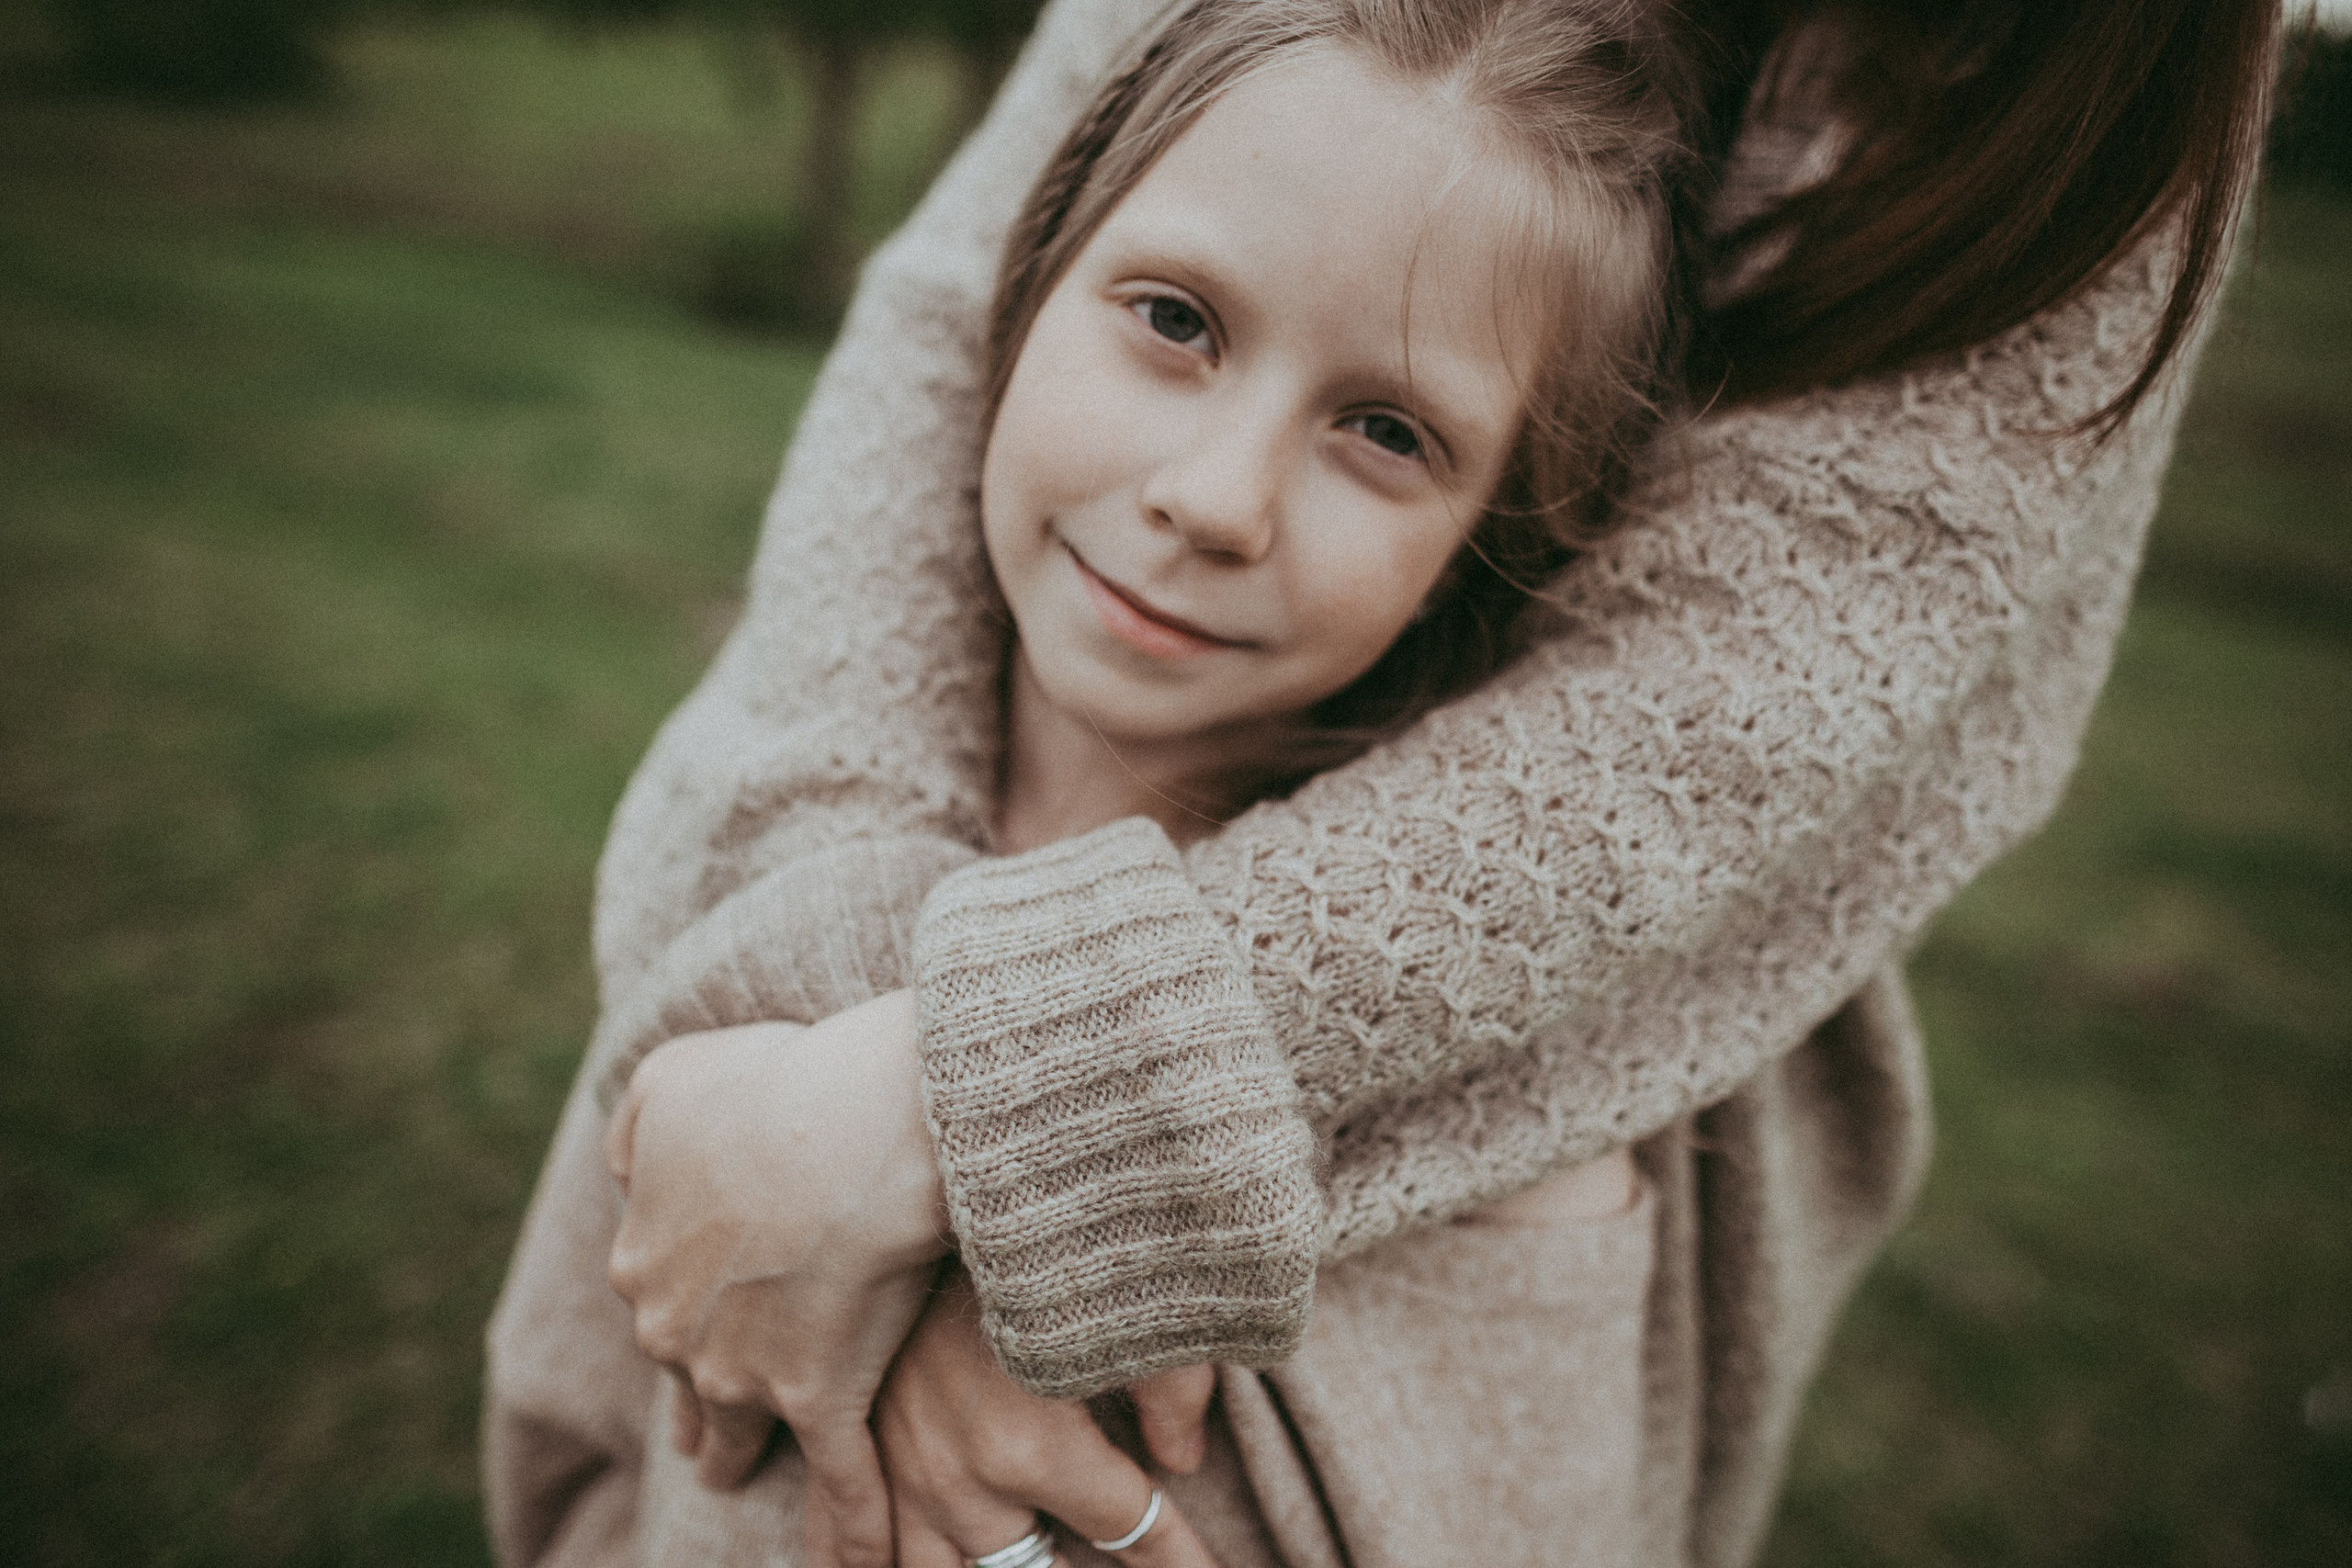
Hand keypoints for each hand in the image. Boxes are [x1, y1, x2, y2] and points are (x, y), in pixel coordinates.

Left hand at [605, 992, 949, 1567]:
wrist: (852, 1125)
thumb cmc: (772, 1084)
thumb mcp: (669, 1081)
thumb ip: (638, 1129)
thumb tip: (627, 1174)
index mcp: (640, 1258)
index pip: (657, 1299)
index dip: (690, 1304)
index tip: (707, 1318)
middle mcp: (678, 1332)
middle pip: (686, 1381)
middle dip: (700, 1407)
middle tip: (712, 1438)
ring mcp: (746, 1375)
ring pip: (739, 1439)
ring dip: (741, 1465)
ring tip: (743, 1485)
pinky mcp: (821, 1398)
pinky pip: (841, 1482)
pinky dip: (853, 1531)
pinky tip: (865, 1567)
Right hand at [878, 1268, 1223, 1567]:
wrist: (927, 1181)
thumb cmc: (1041, 1235)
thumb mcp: (1127, 1304)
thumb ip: (1175, 1389)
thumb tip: (1185, 1462)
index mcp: (1033, 1449)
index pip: (1131, 1530)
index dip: (1178, 1554)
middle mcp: (961, 1478)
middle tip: (1093, 1546)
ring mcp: (902, 1468)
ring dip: (991, 1565)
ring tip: (1029, 1551)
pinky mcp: (859, 1444)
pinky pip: (856, 1538)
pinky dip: (879, 1559)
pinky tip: (901, 1558)